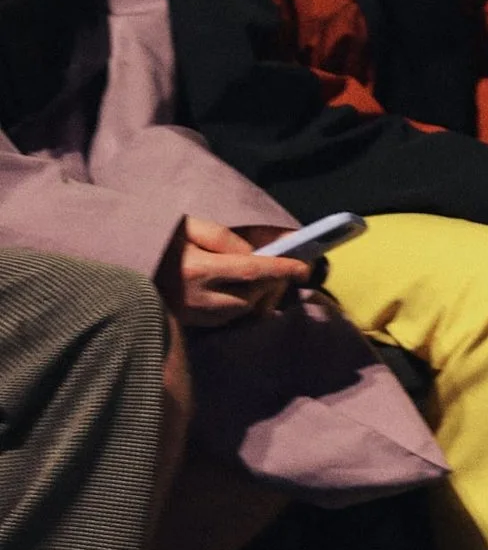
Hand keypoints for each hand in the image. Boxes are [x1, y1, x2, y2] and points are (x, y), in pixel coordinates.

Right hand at [168, 219, 310, 327]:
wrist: (121, 258)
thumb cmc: (158, 238)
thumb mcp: (190, 226)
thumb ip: (225, 239)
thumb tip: (255, 256)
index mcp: (198, 269)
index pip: (252, 271)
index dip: (281, 270)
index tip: (304, 268)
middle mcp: (197, 297)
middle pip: (250, 297)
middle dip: (270, 285)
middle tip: (283, 270)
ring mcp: (191, 314)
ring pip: (240, 312)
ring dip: (256, 297)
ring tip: (264, 279)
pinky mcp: (187, 322)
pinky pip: (224, 319)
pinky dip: (239, 306)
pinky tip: (242, 291)